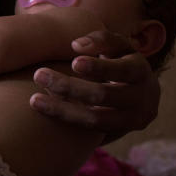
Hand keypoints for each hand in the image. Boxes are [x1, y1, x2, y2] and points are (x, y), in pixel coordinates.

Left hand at [29, 30, 159, 141]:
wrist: (142, 94)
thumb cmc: (122, 61)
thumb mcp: (119, 46)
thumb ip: (102, 40)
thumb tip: (76, 45)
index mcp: (140, 72)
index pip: (120, 70)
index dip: (98, 67)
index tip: (73, 62)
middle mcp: (141, 99)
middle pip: (102, 95)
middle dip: (69, 86)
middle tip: (38, 74)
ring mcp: (130, 121)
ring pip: (94, 120)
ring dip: (62, 110)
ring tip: (34, 100)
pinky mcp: (117, 134)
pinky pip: (89, 131)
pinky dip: (66, 120)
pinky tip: (45, 110)